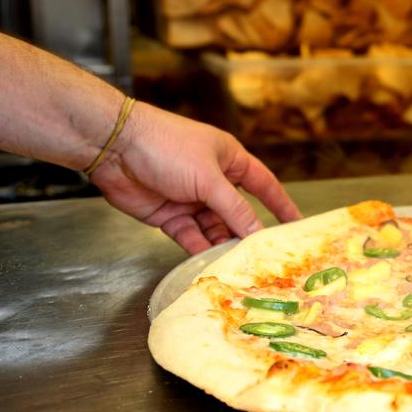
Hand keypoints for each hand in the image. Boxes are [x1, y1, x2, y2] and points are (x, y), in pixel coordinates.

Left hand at [90, 103, 300, 253]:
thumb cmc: (166, 147)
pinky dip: (199, 248)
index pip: (264, 184)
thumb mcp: (209, 178)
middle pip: (237, 212)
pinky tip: (208, 260)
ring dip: (222, 243)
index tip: (296, 225)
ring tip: (235, 264)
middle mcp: (212, 179)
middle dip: (248, 233)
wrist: (114, 148)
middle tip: (264, 256)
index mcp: (229, 159)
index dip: (281, 204)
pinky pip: (190, 236)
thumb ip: (234, 208)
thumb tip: (257, 232)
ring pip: (214, 227)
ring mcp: (190, 198)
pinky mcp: (168, 215)